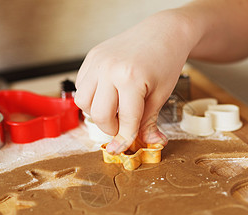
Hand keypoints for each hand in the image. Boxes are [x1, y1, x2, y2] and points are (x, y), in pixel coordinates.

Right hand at [75, 10, 194, 153]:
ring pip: (83, 102)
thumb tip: (151, 144)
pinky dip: (91, 96)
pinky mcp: (92, 57)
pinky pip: (81, 86)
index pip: (125, 120)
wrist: (163, 32)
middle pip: (99, 115)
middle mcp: (109, 69)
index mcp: (131, 78)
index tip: (122, 149)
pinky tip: (108, 94)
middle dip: (110, 128)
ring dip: (96, 113)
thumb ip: (150, 121)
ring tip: (114, 109)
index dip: (125, 139)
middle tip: (122, 126)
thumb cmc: (165, 61)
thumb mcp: (162, 94)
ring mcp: (98, 61)